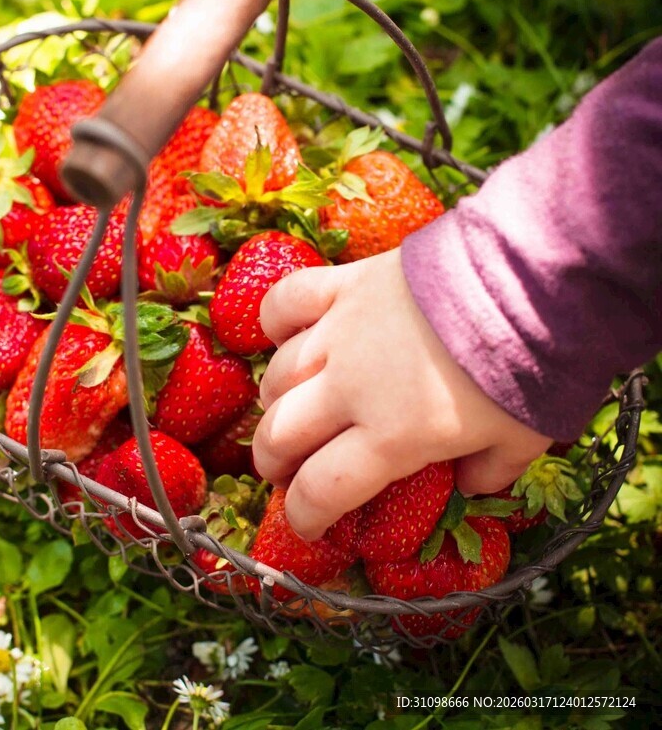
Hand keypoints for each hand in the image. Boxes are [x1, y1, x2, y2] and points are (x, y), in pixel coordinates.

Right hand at [251, 248, 551, 540]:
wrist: (526, 278)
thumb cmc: (529, 367)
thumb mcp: (522, 440)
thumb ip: (490, 471)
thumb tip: (469, 485)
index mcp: (390, 438)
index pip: (321, 489)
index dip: (303, 514)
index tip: (304, 525)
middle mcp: (349, 390)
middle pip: (281, 435)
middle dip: (273, 462)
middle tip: (283, 470)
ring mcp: (339, 334)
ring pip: (278, 377)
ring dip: (276, 403)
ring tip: (288, 409)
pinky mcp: (344, 286)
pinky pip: (285, 303)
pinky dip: (274, 323)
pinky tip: (283, 337)